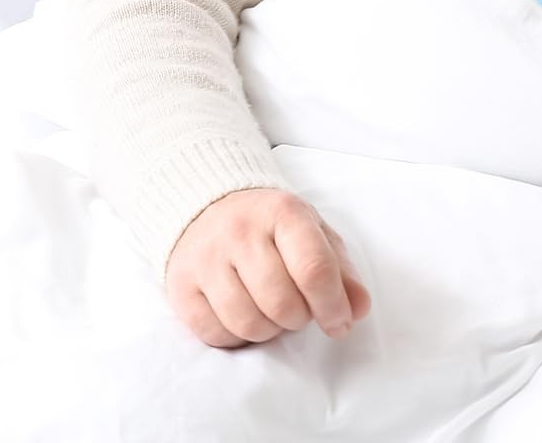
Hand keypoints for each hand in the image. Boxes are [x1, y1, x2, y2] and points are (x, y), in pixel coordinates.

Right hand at [166, 189, 372, 348]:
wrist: (207, 205)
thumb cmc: (268, 225)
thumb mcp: (312, 232)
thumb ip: (341, 270)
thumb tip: (359, 308)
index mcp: (282, 212)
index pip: (314, 269)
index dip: (332, 306)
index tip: (339, 321)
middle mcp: (240, 231)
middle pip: (282, 304)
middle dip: (298, 317)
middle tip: (295, 306)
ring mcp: (207, 257)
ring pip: (249, 324)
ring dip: (268, 329)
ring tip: (268, 308)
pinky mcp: (182, 284)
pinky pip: (216, 334)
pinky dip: (235, 336)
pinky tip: (240, 312)